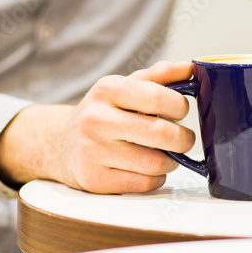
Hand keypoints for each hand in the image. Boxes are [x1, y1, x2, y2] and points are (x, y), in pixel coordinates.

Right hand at [0, 61, 196, 193]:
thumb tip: (190, 68)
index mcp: (107, 90)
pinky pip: (145, 183)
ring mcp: (93, 151)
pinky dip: (156, 177)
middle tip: (183, 138)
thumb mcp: (125, 87)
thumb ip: (159, 76)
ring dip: (171, 160)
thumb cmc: (103, 113)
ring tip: (165, 153)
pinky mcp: (95, 179)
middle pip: (161, 133)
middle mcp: (96, 119)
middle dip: (183, 138)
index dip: (180, 106)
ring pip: (156, 162)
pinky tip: (148, 168)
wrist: (61, 143)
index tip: (181, 110)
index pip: (157, 96)